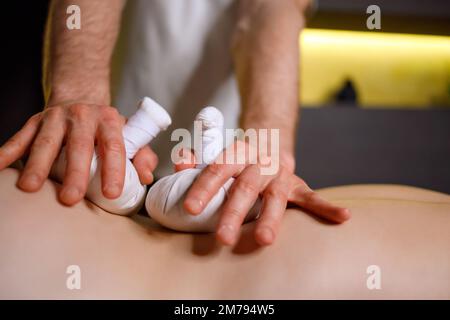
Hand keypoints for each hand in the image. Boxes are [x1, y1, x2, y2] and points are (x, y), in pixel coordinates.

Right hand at [0, 103, 157, 204]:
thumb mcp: (129, 135)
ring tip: (30, 188)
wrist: (81, 99)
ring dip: (38, 165)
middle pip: (79, 146)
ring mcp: (56, 117)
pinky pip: (21, 136)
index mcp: (109, 120)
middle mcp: (83, 116)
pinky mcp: (36, 120)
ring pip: (46, 141)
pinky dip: (8, 151)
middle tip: (70, 198)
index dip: (114, 169)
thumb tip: (146, 177)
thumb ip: (142, 155)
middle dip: (74, 173)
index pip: (114, 146)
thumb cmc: (106, 127)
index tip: (112, 193)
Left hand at [183, 141, 350, 245]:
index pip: (218, 169)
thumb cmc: (239, 153)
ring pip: (277, 196)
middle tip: (222, 237)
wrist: (271, 135)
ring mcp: (281, 174)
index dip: (204, 187)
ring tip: (266, 239)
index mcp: (237, 154)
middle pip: (246, 187)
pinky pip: (312, 196)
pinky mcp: (297, 184)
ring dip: (272, 218)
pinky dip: (327, 207)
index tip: (190, 208)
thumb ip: (197, 159)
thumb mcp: (218, 150)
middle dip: (234, 212)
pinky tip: (343, 217)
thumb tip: (180, 165)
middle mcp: (260, 163)